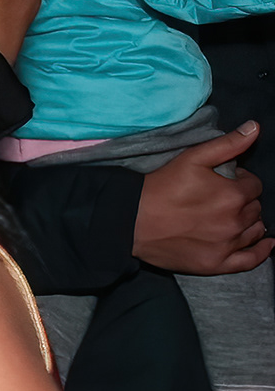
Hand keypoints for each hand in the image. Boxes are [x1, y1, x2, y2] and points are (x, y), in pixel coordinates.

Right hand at [134, 122, 269, 275]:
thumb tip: (255, 128)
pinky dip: (262, 252)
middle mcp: (235, 222)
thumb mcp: (192, 159)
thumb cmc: (160, 188)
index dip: (241, 182)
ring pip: (254, 231)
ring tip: (231, 217)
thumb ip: (228, 144)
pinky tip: (266, 243)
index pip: (254, 186)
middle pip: (255, 209)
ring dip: (249, 222)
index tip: (224, 183)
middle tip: (220, 200)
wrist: (130, 221)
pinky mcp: (215, 263)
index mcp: (233, 195)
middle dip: (243, 202)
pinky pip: (250, 260)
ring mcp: (226, 245)